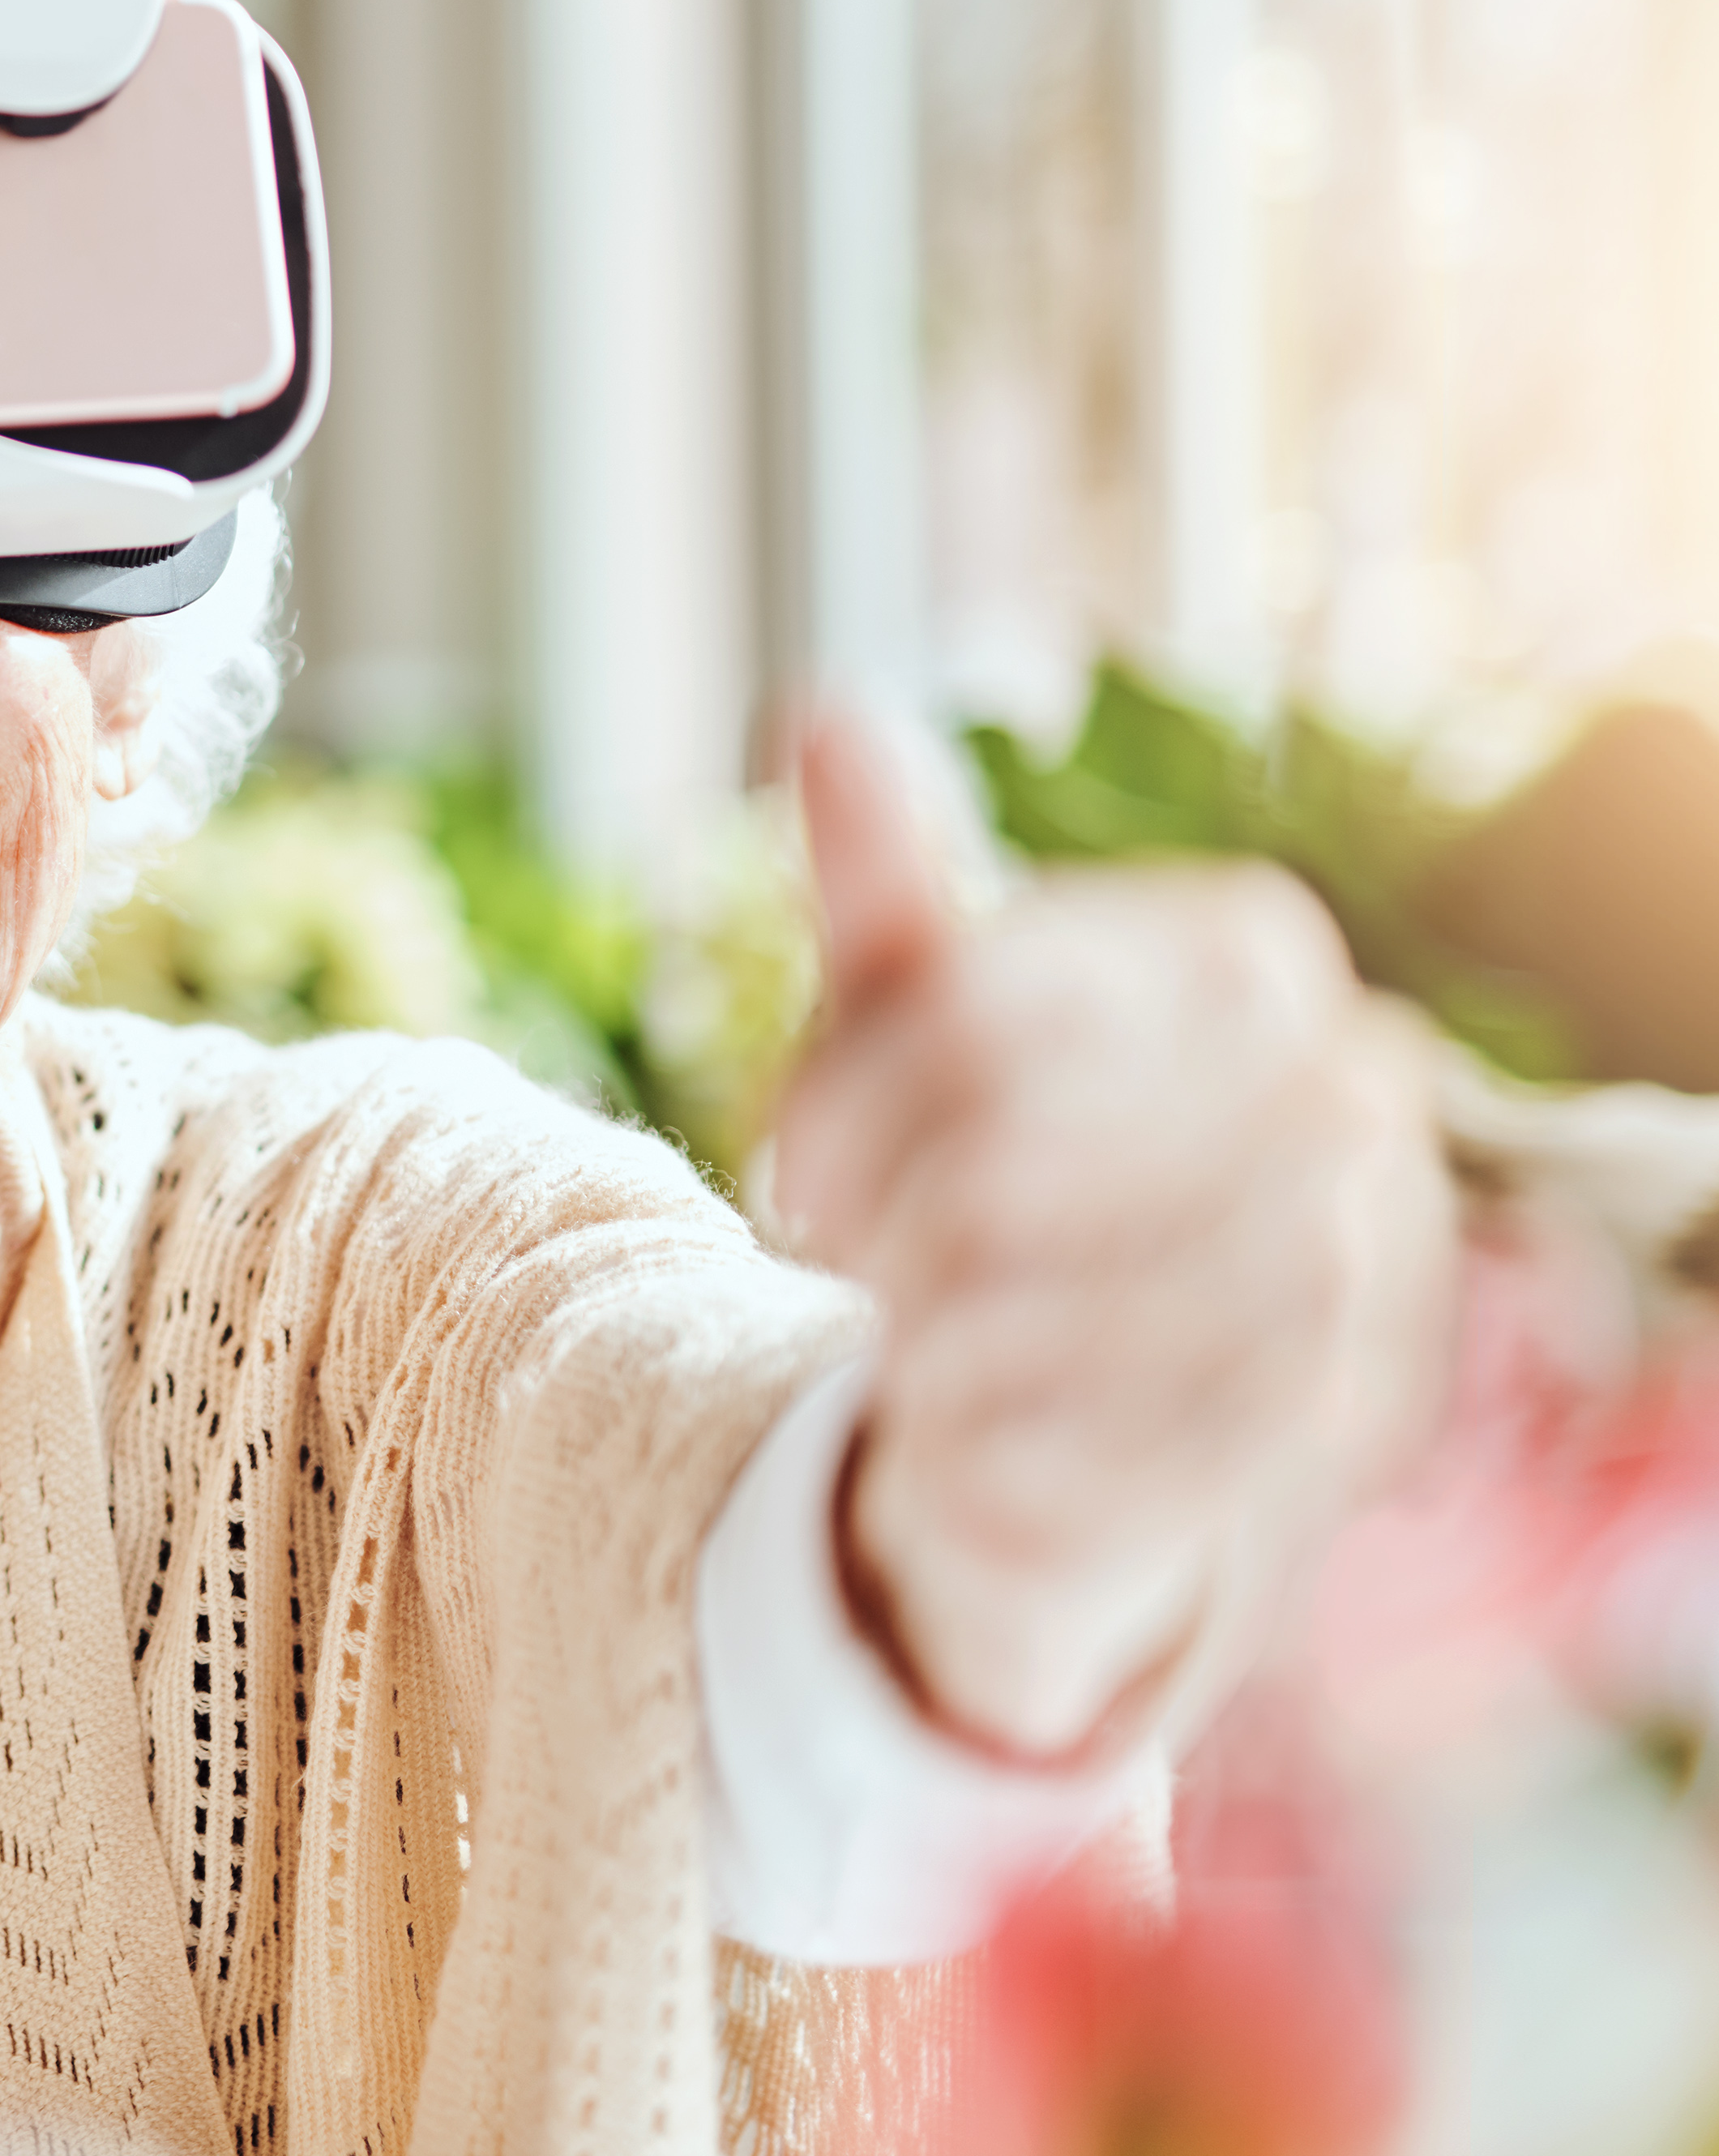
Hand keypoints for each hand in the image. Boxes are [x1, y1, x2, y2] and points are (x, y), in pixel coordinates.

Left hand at [770, 710, 1452, 1758]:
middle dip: (881, 1234)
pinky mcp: (1328, 1438)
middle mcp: (1356, 1091)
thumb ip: (887, 881)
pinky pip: (1073, 1435)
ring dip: (920, 1337)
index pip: (972, 1014)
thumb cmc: (1000, 1172)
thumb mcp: (919, 1021)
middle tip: (862, 1266)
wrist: (1109, 1394)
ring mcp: (1364, 1267)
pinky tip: (976, 1425)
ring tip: (925, 1338)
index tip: (790, 1167)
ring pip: (1022, 1304)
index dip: (840, 1105)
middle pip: (992, 1170)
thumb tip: (827, 716)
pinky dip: (972, 1439)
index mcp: (1255, 953)